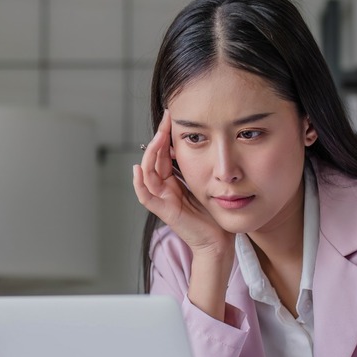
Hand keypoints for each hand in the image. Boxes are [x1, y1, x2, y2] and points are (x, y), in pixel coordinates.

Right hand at [133, 109, 231, 256]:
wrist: (218, 240)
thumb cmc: (213, 214)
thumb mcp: (205, 183)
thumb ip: (196, 167)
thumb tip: (196, 143)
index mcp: (173, 181)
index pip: (163, 154)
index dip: (165, 135)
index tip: (171, 116)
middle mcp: (164, 189)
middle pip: (154, 159)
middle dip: (158, 137)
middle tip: (166, 119)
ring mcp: (162, 200)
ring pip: (147, 173)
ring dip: (150, 154)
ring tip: (158, 136)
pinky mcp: (164, 212)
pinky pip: (145, 196)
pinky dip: (138, 183)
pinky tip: (138, 168)